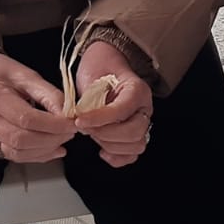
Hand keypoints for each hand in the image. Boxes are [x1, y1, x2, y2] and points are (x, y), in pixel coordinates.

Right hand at [0, 52, 75, 162]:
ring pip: (15, 153)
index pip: (26, 118)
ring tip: (62, 141)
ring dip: (44, 151)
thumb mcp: (26, 74)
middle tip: (70, 133)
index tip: (72, 124)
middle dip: (51, 140)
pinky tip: (50, 150)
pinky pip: (11, 156)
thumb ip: (48, 95)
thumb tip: (68, 115)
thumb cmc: (0, 72)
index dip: (53, 125)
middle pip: (20, 139)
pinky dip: (34, 155)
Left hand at [73, 41, 153, 168]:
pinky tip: (102, 150)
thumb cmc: (98, 68)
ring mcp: (142, 123)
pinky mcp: (134, 135)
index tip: (79, 121)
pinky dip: (117, 157)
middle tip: (85, 128)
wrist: (104, 66)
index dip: (100, 119)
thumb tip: (81, 118)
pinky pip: (132, 155)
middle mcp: (144, 108)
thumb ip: (90, 99)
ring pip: (136, 146)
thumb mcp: (92, 76)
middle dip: (105, 134)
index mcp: (137, 90)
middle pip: (135, 132)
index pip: (123, 110)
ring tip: (93, 134)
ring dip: (110, 145)